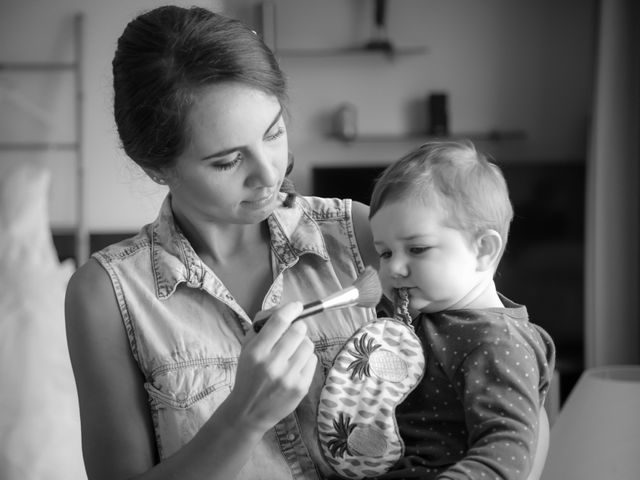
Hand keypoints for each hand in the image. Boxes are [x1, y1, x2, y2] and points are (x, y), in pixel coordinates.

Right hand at [228, 302, 317, 431]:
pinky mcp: (301, 387)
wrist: (248, 411)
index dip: (291, 309)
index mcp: (256, 352)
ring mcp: (289, 377)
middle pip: (299, 330)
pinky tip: (295, 366)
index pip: (279, 321)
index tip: (296, 306)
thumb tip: (285, 308)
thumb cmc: (248, 374)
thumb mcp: (246, 348)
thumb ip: (262, 326)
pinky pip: (313, 360)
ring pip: (308, 345)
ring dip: (302, 343)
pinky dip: (306, 359)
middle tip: (293, 332)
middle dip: (298, 327)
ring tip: (292, 352)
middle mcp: (273, 364)